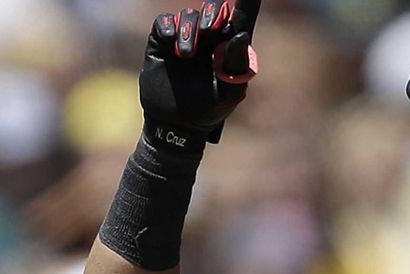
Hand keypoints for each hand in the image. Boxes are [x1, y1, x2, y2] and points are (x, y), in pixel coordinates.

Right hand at [139, 0, 260, 148]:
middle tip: (211, 29)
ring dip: (189, 29)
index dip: (247, 2)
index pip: (241, 18)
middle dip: (213, 12)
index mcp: (230, 48)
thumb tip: (240, 35)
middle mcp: (209, 40)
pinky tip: (171, 41)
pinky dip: (168, 26)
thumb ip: (237, 64)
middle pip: (213, 9)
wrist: (178, 125)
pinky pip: (164, 23)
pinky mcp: (162, 45)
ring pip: (188, 15)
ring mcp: (185, 40)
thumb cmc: (210, 110)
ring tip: (186, 54)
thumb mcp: (230, 92)